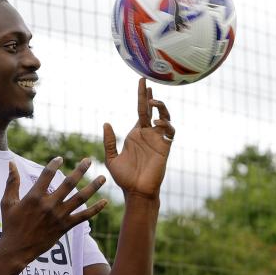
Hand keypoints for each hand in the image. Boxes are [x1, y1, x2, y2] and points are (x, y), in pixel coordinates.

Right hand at [0, 156, 107, 264]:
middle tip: (88, 160)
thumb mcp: (7, 202)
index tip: (60, 158)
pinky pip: (83, 217)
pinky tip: (105, 202)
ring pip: (80, 198)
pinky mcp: (64, 227)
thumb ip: (12, 182)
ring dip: (92, 187)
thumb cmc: (11, 225)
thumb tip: (11, 163)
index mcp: (34, 197)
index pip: (47, 175)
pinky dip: (95, 209)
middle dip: (80, 170)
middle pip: (68, 183)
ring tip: (102, 178)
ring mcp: (58, 216)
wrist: (17, 249)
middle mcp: (49, 205)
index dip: (54, 164)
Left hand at [103, 77, 174, 199]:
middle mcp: (148, 134)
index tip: (142, 82)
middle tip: (148, 82)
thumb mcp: (112, 158)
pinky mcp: (165, 148)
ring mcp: (157, 140)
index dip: (142, 97)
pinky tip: (158, 123)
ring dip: (160, 108)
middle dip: (150, 96)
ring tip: (153, 102)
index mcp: (136, 134)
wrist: (136, 191)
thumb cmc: (124, 177)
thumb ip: (110, 141)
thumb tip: (106, 123)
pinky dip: (166, 124)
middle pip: (152, 110)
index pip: (141, 111)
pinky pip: (169, 132)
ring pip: (164, 117)